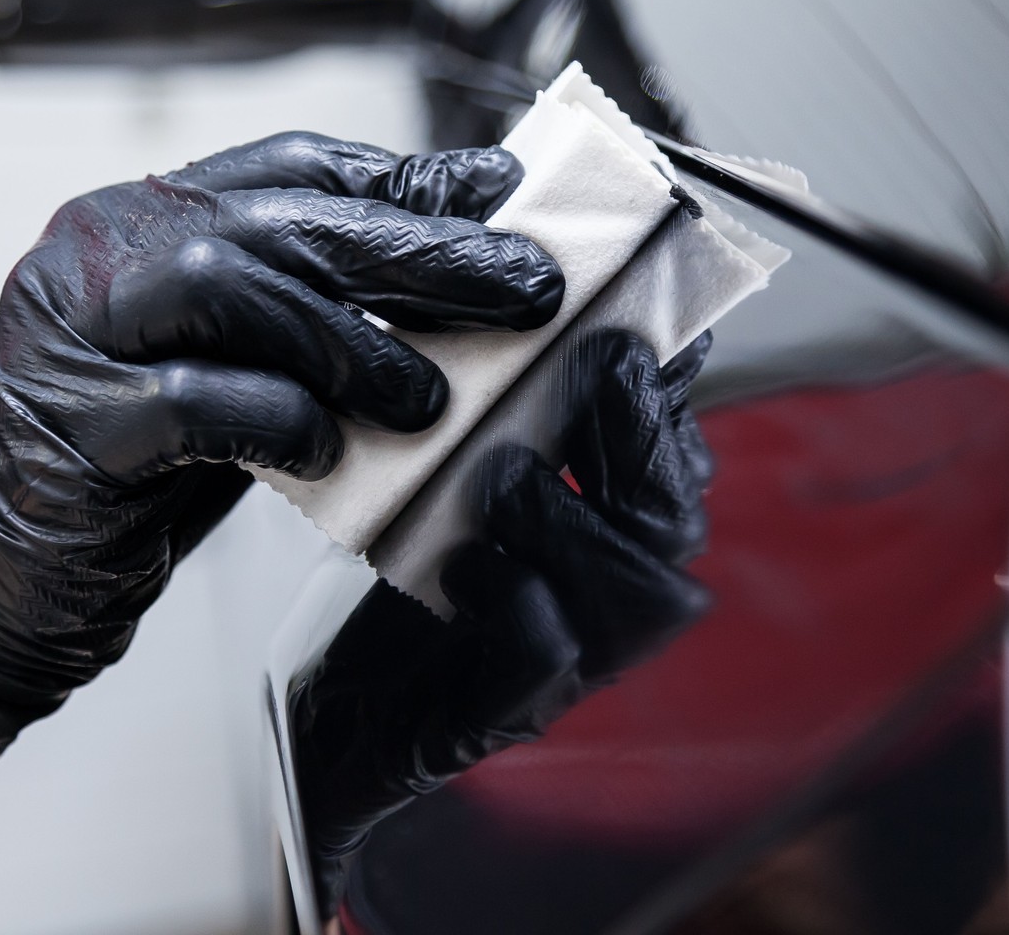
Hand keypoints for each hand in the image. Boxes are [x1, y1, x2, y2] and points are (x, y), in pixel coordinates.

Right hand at [0, 134, 563, 813]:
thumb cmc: (121, 477)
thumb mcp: (226, 369)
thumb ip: (308, 316)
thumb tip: (455, 280)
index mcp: (139, 218)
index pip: (293, 166)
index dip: (407, 178)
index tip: (506, 195)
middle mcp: (97, 249)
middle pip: (282, 218)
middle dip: (419, 250)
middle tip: (524, 285)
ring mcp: (68, 331)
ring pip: (232, 285)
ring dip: (355, 342)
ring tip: (430, 398)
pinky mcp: (66, 425)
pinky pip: (192, 402)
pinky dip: (278, 420)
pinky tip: (327, 452)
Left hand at [290, 329, 715, 898]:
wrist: (328, 706)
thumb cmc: (401, 570)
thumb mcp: (453, 454)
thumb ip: (515, 390)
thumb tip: (551, 292)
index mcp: (603, 526)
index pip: (680, 460)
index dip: (660, 398)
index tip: (619, 336)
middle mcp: (603, 596)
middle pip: (675, 525)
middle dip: (638, 443)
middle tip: (578, 382)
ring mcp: (565, 662)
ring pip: (641, 596)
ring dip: (574, 520)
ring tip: (499, 477)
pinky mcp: (498, 716)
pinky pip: (551, 665)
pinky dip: (523, 605)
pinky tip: (463, 565)